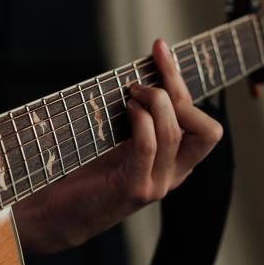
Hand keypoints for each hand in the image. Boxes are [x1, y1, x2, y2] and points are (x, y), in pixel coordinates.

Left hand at [14, 39, 222, 253]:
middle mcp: (173, 175)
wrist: (55, 215)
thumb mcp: (118, 139)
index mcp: (175, 163)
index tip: (158, 50)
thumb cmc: (82, 173)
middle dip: (177, 90)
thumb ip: (138, 116)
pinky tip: (125, 110)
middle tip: (142, 78)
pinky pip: (150, 145)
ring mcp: (156, 184)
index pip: (202, 121)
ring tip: (129, 94)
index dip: (181, 81)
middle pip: (208, 130)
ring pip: (176, 131)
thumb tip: (143, 71)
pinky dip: (140, 120)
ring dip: (154, 102)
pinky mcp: (133, 189)